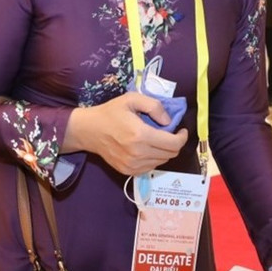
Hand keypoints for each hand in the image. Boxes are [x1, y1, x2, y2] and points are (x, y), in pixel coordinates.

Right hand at [65, 92, 186, 175]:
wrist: (89, 131)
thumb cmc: (111, 112)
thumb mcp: (132, 99)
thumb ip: (154, 106)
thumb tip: (169, 121)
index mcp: (140, 135)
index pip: (173, 144)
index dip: (182, 137)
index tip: (181, 130)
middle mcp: (138, 153)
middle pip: (170, 154)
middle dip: (174, 143)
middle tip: (169, 133)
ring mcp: (132, 165)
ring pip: (162, 161)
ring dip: (164, 150)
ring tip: (156, 139)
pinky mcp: (128, 171)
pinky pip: (151, 167)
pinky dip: (154, 158)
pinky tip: (146, 147)